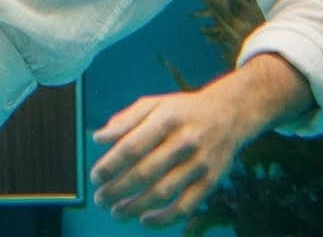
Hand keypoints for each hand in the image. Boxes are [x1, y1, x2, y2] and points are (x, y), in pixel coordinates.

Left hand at [90, 55, 312, 227]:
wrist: (228, 114)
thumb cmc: (181, 110)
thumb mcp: (153, 104)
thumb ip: (125, 120)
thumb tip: (98, 138)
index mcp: (166, 117)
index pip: (132, 146)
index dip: (110, 165)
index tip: (94, 177)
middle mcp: (184, 140)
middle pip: (145, 172)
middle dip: (118, 189)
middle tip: (99, 199)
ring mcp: (199, 163)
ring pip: (163, 193)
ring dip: (135, 207)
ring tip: (116, 212)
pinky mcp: (210, 181)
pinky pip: (185, 207)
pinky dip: (163, 219)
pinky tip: (144, 220)